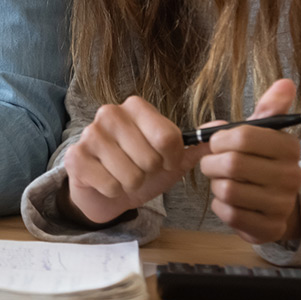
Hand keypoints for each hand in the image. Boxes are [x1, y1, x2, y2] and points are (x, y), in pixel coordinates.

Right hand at [62, 95, 197, 226]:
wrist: (105, 189)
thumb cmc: (140, 169)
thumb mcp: (172, 158)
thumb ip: (198, 144)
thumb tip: (225, 127)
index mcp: (135, 107)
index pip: (168, 138)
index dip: (171, 159)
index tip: (164, 162)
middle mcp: (110, 113)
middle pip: (150, 159)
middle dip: (149, 174)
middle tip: (139, 171)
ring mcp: (90, 134)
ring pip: (130, 175)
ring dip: (131, 185)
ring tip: (123, 177)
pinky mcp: (75, 157)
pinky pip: (110, 185)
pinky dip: (114, 192)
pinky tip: (107, 182)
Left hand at [198, 78, 300, 244]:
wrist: (278, 203)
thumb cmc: (262, 160)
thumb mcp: (265, 132)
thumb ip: (271, 107)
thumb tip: (286, 82)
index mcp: (289, 147)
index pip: (242, 136)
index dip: (219, 139)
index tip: (216, 142)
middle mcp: (291, 177)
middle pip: (231, 165)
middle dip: (211, 163)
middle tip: (212, 163)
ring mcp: (282, 205)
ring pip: (227, 190)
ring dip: (216, 184)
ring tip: (223, 181)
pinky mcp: (269, 229)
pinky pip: (228, 213)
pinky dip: (220, 206)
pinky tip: (229, 201)